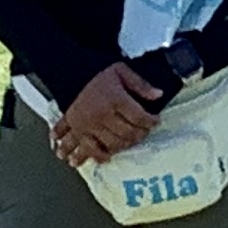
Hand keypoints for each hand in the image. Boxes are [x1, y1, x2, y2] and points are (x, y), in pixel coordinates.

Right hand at [47, 61, 169, 167]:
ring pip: (111, 144)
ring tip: (127, 142)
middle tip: (143, 131)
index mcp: (115, 99)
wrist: (69, 73)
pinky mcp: (78, 130)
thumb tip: (158, 95)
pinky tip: (104, 157)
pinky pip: (88, 148)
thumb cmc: (97, 72)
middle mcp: (102, 114)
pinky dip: (95, 155)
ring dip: (122, 146)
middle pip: (127, 134)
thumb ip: (140, 84)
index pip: (139, 117)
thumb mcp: (121, 71)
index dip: (151, 121)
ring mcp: (88, 124)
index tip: (155, 120)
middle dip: (140, 134)